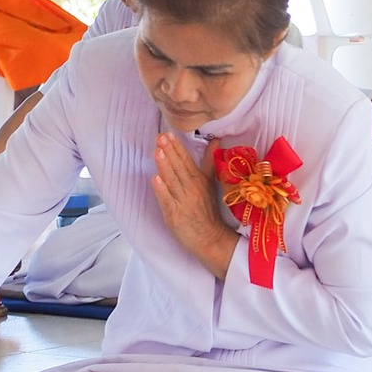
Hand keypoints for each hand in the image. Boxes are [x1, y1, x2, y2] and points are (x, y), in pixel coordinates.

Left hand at [153, 132, 238, 278]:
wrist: (210, 237)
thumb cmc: (207, 210)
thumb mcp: (210, 183)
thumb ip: (209, 162)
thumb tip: (216, 141)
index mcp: (199, 180)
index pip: (187, 160)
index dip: (177, 147)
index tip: (169, 134)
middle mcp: (192, 189)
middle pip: (179, 168)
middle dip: (170, 152)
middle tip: (161, 137)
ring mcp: (183, 202)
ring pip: (173, 181)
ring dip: (165, 166)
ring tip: (158, 151)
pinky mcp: (175, 215)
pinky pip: (168, 201)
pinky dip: (162, 190)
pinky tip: (156, 179)